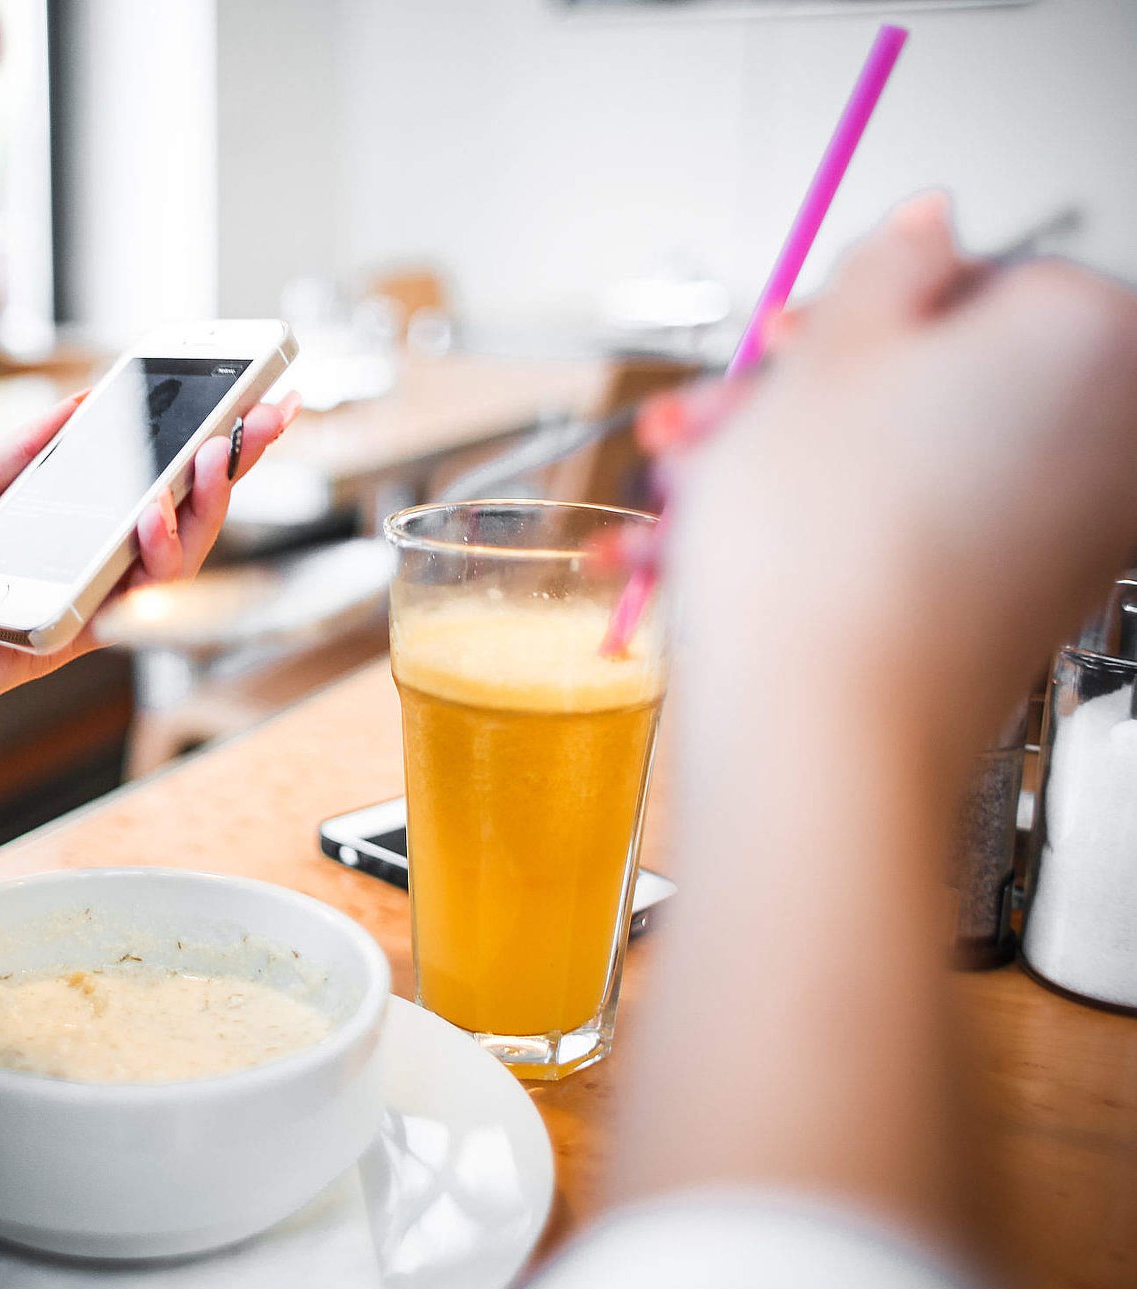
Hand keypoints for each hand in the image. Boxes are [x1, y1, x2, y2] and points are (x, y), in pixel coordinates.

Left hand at [0, 389, 302, 777]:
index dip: (195, 439)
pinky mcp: (66, 639)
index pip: (141, 476)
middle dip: (230, 462)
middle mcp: (75, 563)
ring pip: (171, 558)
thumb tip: (83, 401)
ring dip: (201, 502)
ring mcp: (76, 603)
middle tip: (265, 412)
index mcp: (52, 522)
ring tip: (209, 456)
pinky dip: (150, 550)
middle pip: (177, 514)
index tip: (242, 390)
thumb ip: (26, 452)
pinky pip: (129, 597)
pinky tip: (151, 507)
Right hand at [656, 195, 1136, 747]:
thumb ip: (887, 265)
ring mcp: (1075, 529)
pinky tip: (710, 555)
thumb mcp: (829, 353)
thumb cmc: (825, 552)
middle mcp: (1117, 432)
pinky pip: (916, 534)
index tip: (784, 340)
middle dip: (799, 401)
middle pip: (940, 375)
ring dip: (779, 472)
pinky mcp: (1023, 606)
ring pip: (911, 461)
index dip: (859, 308)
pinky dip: (822, 536)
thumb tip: (929, 222)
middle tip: (716, 421)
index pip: (978, 273)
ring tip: (682, 501)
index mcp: (1091, 335)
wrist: (821, 732)